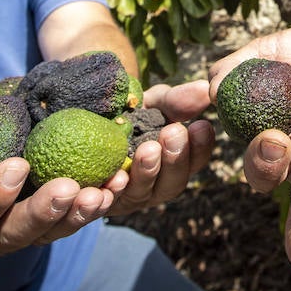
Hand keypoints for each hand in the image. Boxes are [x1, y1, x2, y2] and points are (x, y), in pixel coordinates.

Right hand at [0, 123, 114, 258]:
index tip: (16, 166)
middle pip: (14, 235)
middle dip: (43, 213)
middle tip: (69, 187)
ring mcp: (17, 235)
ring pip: (50, 233)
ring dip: (77, 214)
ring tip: (101, 192)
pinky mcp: (45, 222)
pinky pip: (70, 217)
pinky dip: (93, 203)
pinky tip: (115, 185)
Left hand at [107, 80, 216, 216]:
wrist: (86, 118)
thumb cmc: (128, 112)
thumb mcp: (153, 103)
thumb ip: (176, 101)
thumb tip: (203, 89)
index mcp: (173, 165)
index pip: (193, 162)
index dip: (200, 147)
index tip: (202, 125)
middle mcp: (154, 186)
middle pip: (171, 184)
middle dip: (175, 159)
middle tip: (174, 133)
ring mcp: (126, 197)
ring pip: (141, 193)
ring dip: (147, 172)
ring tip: (148, 149)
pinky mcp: (98, 201)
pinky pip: (106, 199)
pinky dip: (112, 189)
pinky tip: (116, 175)